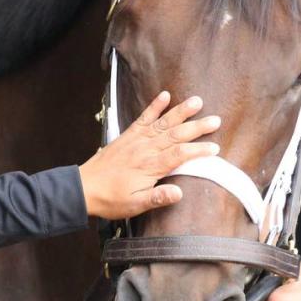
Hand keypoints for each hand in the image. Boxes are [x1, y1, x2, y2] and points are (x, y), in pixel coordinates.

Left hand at [78, 91, 219, 219]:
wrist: (84, 188)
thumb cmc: (111, 199)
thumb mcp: (135, 205)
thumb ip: (158, 197)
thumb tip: (180, 193)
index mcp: (150, 166)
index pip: (180, 155)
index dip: (198, 151)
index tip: (214, 148)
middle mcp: (145, 149)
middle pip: (176, 135)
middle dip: (197, 127)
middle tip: (215, 120)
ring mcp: (136, 140)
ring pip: (163, 123)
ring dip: (180, 111)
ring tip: (197, 101)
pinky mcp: (128, 136)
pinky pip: (143, 118)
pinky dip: (154, 106)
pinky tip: (164, 95)